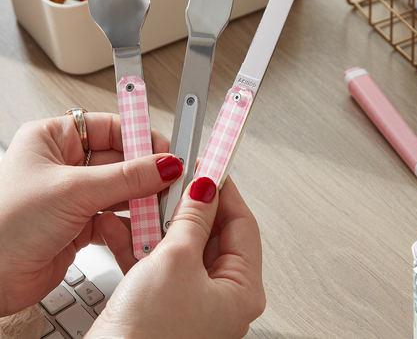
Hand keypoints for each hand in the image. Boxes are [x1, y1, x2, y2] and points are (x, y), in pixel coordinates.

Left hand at [0, 113, 181, 315]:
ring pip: (122, 188)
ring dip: (142, 198)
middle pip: (121, 159)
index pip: (111, 127)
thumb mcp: (74, 190)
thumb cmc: (3, 225)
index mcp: (55, 140)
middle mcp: (66, 164)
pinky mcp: (81, 222)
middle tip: (169, 179)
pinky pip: (117, 214)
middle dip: (146, 172)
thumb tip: (165, 165)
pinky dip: (132, 221)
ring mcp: (75, 194)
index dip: (140, 137)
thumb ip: (127, 177)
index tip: (166, 149)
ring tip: (159, 202)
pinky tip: (141, 223)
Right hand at [86, 176, 265, 338]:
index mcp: (241, 289)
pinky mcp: (163, 301)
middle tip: (175, 181)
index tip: (211, 166)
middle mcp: (220, 295)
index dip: (225, 191)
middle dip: (188, 205)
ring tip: (148, 200)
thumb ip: (193, 219)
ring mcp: (191, 297)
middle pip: (211, 232)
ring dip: (160, 222)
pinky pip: (159, 262)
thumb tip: (204, 188)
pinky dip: (142, 243)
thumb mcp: (176, 262)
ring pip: (182, 244)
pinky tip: (124, 227)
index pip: (242, 224)